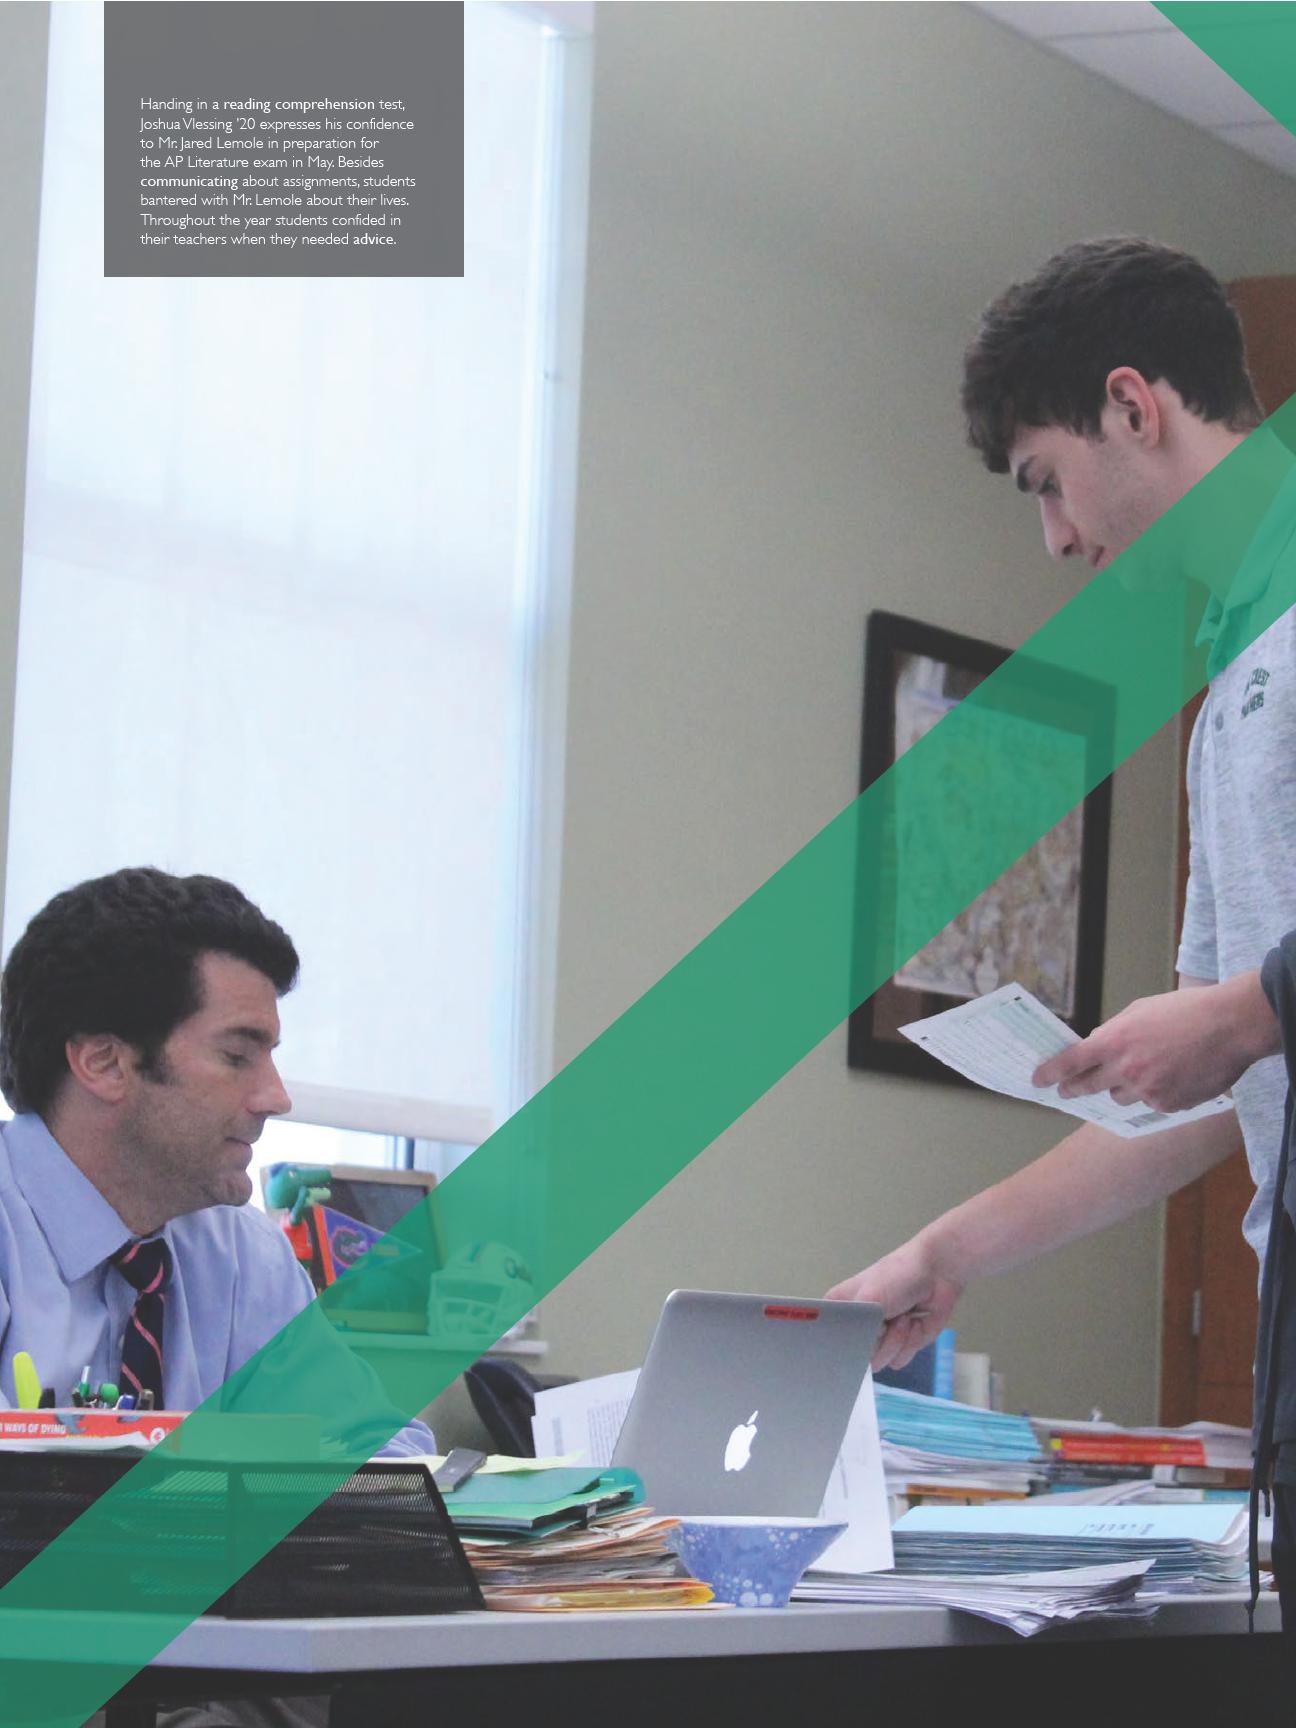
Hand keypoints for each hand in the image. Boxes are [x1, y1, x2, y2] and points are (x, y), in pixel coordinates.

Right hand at [827, 1237, 962, 1370]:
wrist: (938, 1273)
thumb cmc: (896, 1276)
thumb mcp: (867, 1299)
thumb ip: (852, 1328)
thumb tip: (849, 1356)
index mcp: (842, 1310)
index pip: (826, 1339)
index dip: (834, 1347)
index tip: (848, 1341)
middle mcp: (858, 1327)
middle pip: (854, 1356)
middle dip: (875, 1341)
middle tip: (886, 1320)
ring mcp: (881, 1338)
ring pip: (880, 1362)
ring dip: (896, 1340)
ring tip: (904, 1316)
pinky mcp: (903, 1346)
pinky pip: (900, 1360)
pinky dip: (910, 1343)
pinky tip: (915, 1323)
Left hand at [1032, 973, 1279, 1113]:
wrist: (1230, 1026)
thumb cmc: (1185, 1011)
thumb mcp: (1140, 1011)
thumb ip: (1114, 1033)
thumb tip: (1094, 1049)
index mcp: (1115, 1040)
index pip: (1070, 1062)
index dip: (1050, 1073)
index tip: (1038, 1080)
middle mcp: (1126, 1069)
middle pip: (1087, 1086)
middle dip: (1073, 1089)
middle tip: (1065, 1091)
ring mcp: (1147, 1090)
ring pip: (1120, 1097)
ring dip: (1122, 1088)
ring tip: (1141, 1070)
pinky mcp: (1168, 1105)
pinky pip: (1150, 1104)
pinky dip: (1154, 1094)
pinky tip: (1172, 1076)